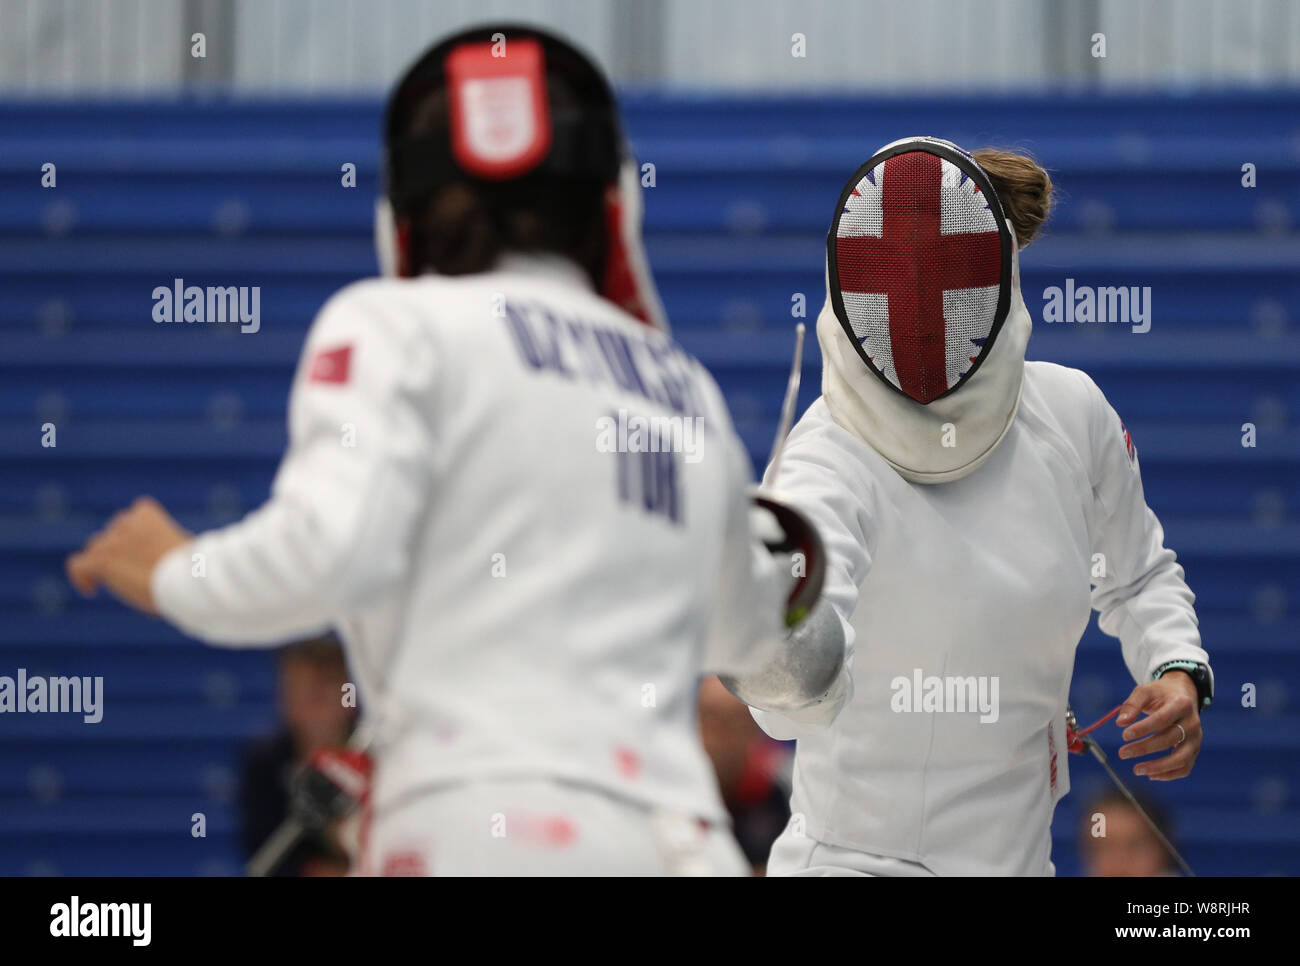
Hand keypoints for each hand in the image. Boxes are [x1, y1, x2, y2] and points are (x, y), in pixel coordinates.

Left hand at [66, 496, 191, 613]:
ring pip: (96, 549)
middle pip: (112, 533)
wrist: (185, 578)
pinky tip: (91, 590)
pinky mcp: (101, 561)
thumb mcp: (185, 547)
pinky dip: (81, 577)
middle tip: (136, 572)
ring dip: (105, 563)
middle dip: (121, 550)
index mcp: (146, 514)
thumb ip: (168, 545)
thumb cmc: (194, 567)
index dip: (134, 535)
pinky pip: (78, 566)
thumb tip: (170, 555)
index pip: (131, 517)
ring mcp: (111, 542)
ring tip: (121, 583)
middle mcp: (125, 523)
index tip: (144, 551)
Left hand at [1115, 672, 1201, 780]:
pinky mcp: (1194, 750)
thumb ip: (1131, 705)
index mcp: (1181, 704)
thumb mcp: (1145, 691)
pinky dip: (1169, 774)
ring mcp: (1196, 739)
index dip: (1143, 729)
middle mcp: (1192, 723)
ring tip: (1136, 769)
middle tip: (1122, 753)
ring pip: (1181, 759)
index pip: (1162, 719)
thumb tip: (1120, 723)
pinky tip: (1150, 775)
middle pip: (1169, 739)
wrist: (1184, 695)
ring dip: (1158, 767)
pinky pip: (1185, 768)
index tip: (1124, 735)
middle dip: (1144, 748)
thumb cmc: (1160, 694)